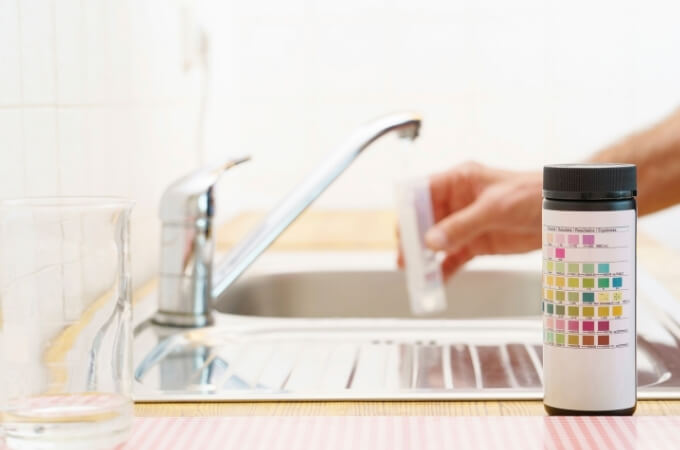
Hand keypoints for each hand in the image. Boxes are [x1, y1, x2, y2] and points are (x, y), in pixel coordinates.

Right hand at [397, 162, 542, 278]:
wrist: (561, 212)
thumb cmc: (533, 194)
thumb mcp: (494, 207)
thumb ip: (462, 225)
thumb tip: (433, 240)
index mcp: (458, 181)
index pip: (422, 193)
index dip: (409, 211)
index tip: (403, 231)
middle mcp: (457, 202)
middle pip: (424, 221)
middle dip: (413, 239)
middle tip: (407, 258)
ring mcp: (465, 224)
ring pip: (436, 242)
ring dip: (425, 258)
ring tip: (416, 274)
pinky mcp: (476, 243)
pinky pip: (453, 258)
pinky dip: (443, 270)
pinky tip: (436, 281)